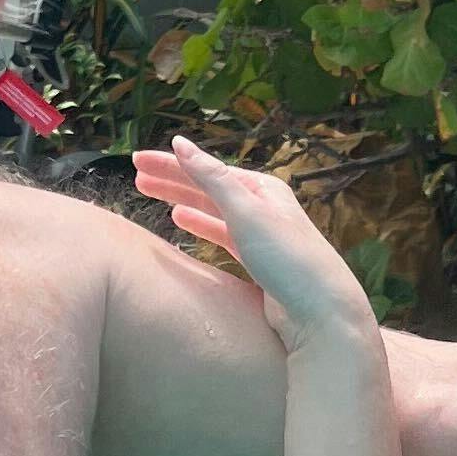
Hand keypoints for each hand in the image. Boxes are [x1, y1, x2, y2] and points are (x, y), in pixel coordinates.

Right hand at [133, 136, 378, 354]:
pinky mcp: (259, 263)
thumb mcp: (246, 211)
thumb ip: (212, 177)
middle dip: (172, 180)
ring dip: (181, 200)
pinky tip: (181, 223)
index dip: (170, 164)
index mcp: (262, 189)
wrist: (320, 312)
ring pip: (212, 210)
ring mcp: (261, 235)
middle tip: (136, 176)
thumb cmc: (288, 259)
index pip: (206, 170)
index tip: (137, 160)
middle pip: (208, 188)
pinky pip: (220, 235)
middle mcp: (263, 207)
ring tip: (151, 194)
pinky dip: (200, 226)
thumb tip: (180, 143)